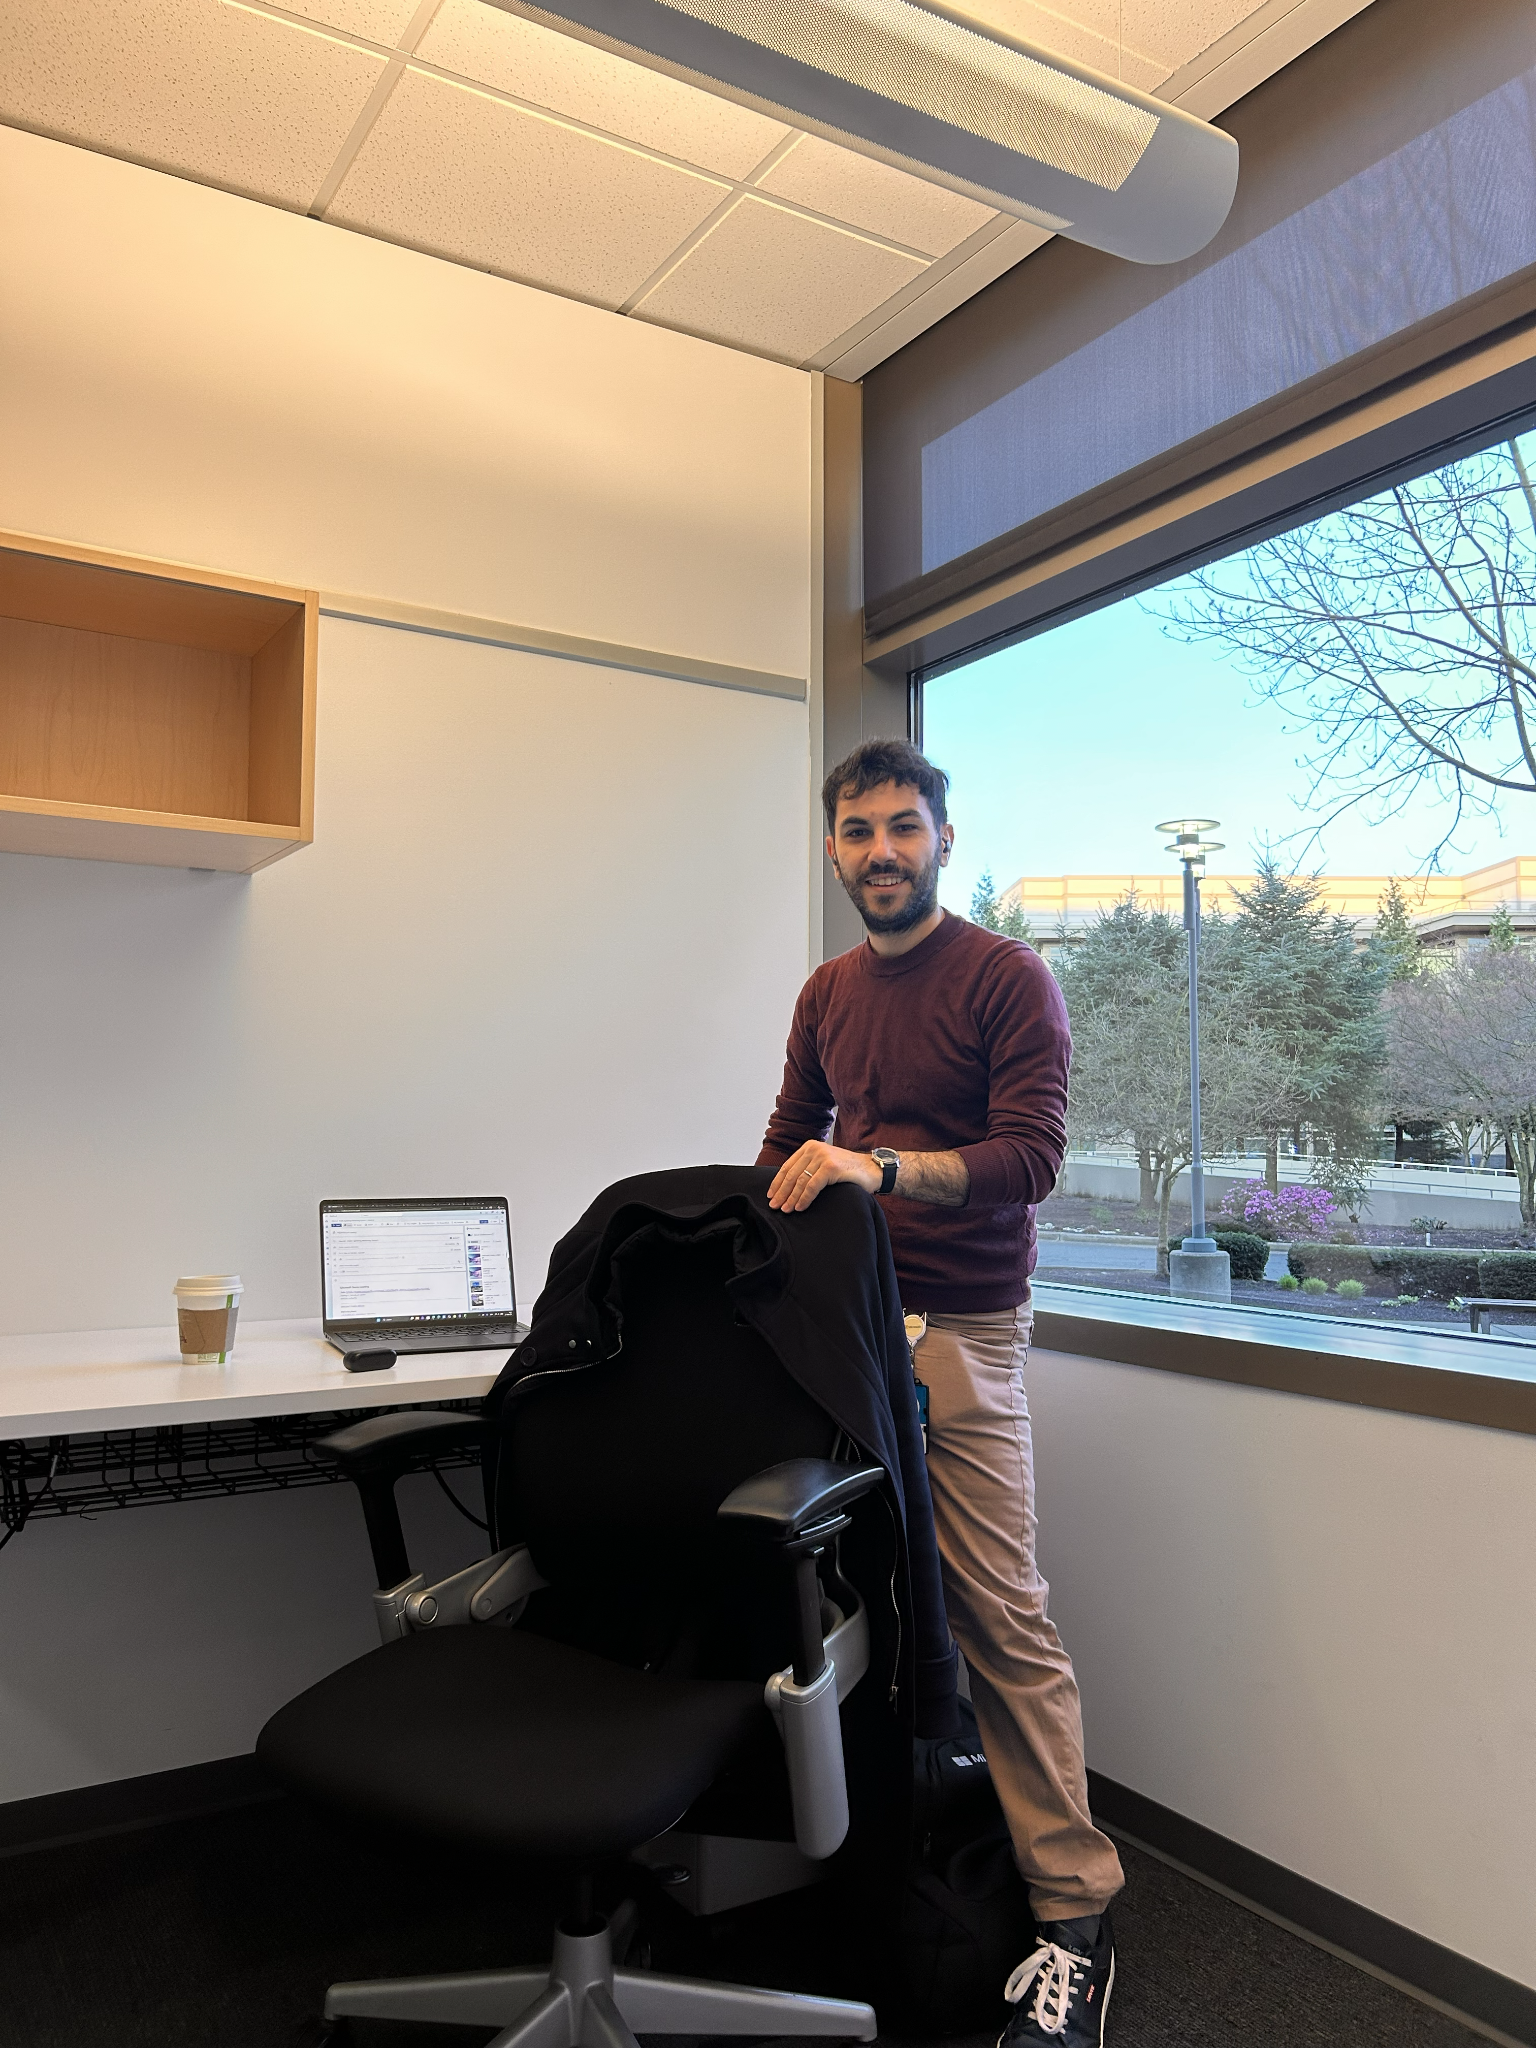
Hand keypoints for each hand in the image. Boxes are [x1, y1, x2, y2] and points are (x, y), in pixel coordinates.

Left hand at [767, 1141, 881, 1211]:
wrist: (873, 1170)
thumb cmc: (848, 1171)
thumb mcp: (825, 1164)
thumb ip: (809, 1168)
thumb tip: (787, 1187)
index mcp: (810, 1147)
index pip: (787, 1166)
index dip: (777, 1182)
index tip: (771, 1195)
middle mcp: (814, 1149)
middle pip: (791, 1174)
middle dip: (781, 1192)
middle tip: (774, 1206)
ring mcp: (823, 1157)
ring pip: (800, 1181)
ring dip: (791, 1198)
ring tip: (786, 1210)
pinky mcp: (830, 1167)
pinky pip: (812, 1186)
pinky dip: (804, 1198)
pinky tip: (799, 1207)